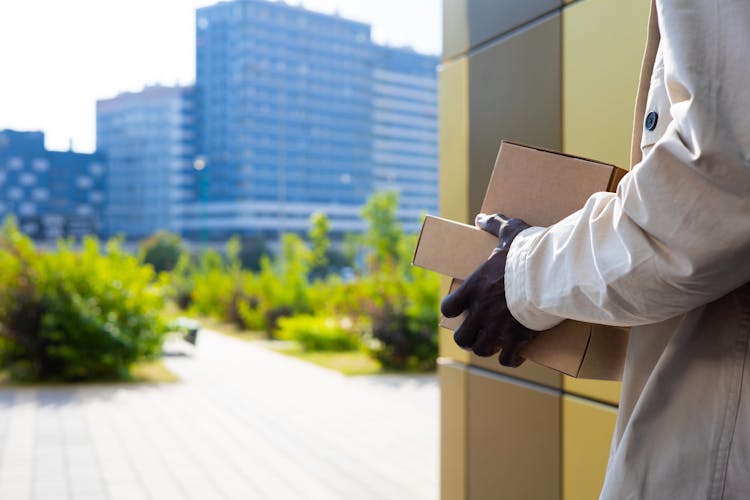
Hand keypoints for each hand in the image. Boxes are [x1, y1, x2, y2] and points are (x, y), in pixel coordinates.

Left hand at [440, 213, 537, 366]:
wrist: (549, 274)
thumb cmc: (528, 252)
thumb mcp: (510, 231)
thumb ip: (494, 224)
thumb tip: (481, 217)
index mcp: (474, 288)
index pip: (448, 307)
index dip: (452, 309)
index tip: (460, 308)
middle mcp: (481, 311)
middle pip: (462, 337)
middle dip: (468, 338)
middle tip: (478, 333)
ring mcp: (498, 327)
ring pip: (481, 350)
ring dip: (487, 349)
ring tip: (495, 345)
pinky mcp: (518, 338)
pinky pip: (507, 359)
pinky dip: (510, 359)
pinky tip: (516, 355)